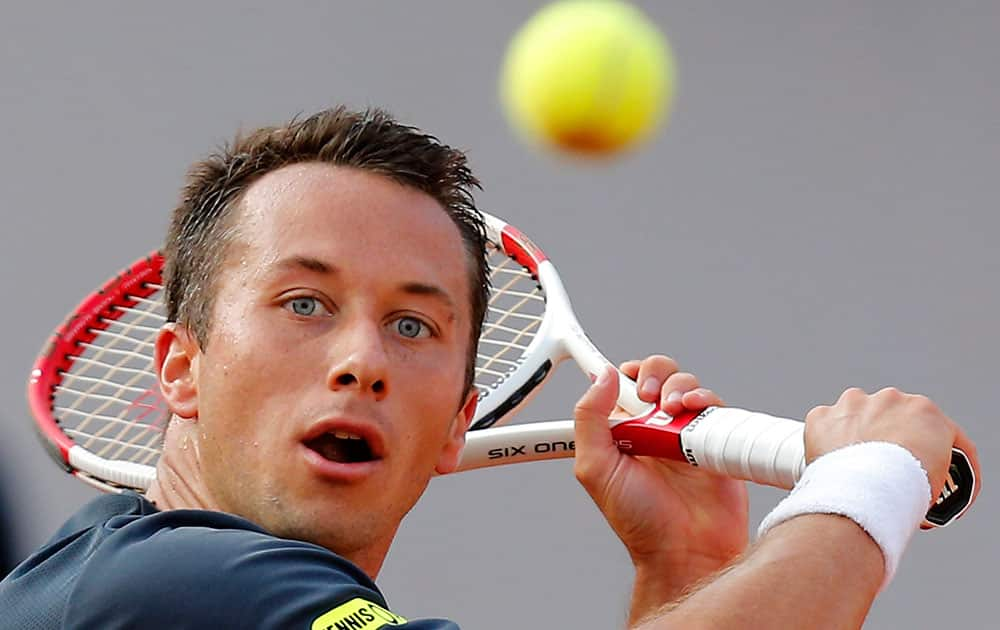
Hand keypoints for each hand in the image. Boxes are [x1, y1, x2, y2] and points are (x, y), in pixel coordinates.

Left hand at [573, 357, 748, 604]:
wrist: (683, 550)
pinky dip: (705, 398)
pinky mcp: (716, 440)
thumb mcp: (595, 468)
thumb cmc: (638, 519)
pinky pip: (714, 406)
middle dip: (654, 373)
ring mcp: (687, 432)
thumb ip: (589, 420)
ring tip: (672, 410)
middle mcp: (656, 427)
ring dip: (678, 386)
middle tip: (648, 395)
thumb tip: (601, 377)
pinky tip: (694, 409)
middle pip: (659, 376)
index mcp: (625, 431)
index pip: (624, 384)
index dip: (626, 373)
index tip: (626, 376)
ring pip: (686, 385)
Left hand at [805, 387, 981, 512]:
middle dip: (889, 436)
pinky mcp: (823, 416)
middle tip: (887, 465)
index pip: (931, 426)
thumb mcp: (938, 480)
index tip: (923, 458)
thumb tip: (921, 482)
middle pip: (891, 417)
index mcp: (924, 411)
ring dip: (858, 434)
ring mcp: (853, 405)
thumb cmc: (905, 489)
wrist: (866, 494)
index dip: (927, 446)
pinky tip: (835, 461)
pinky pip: (825, 426)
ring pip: (856, 416)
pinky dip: (828, 441)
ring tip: (859, 465)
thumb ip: (932, 467)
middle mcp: (888, 399)